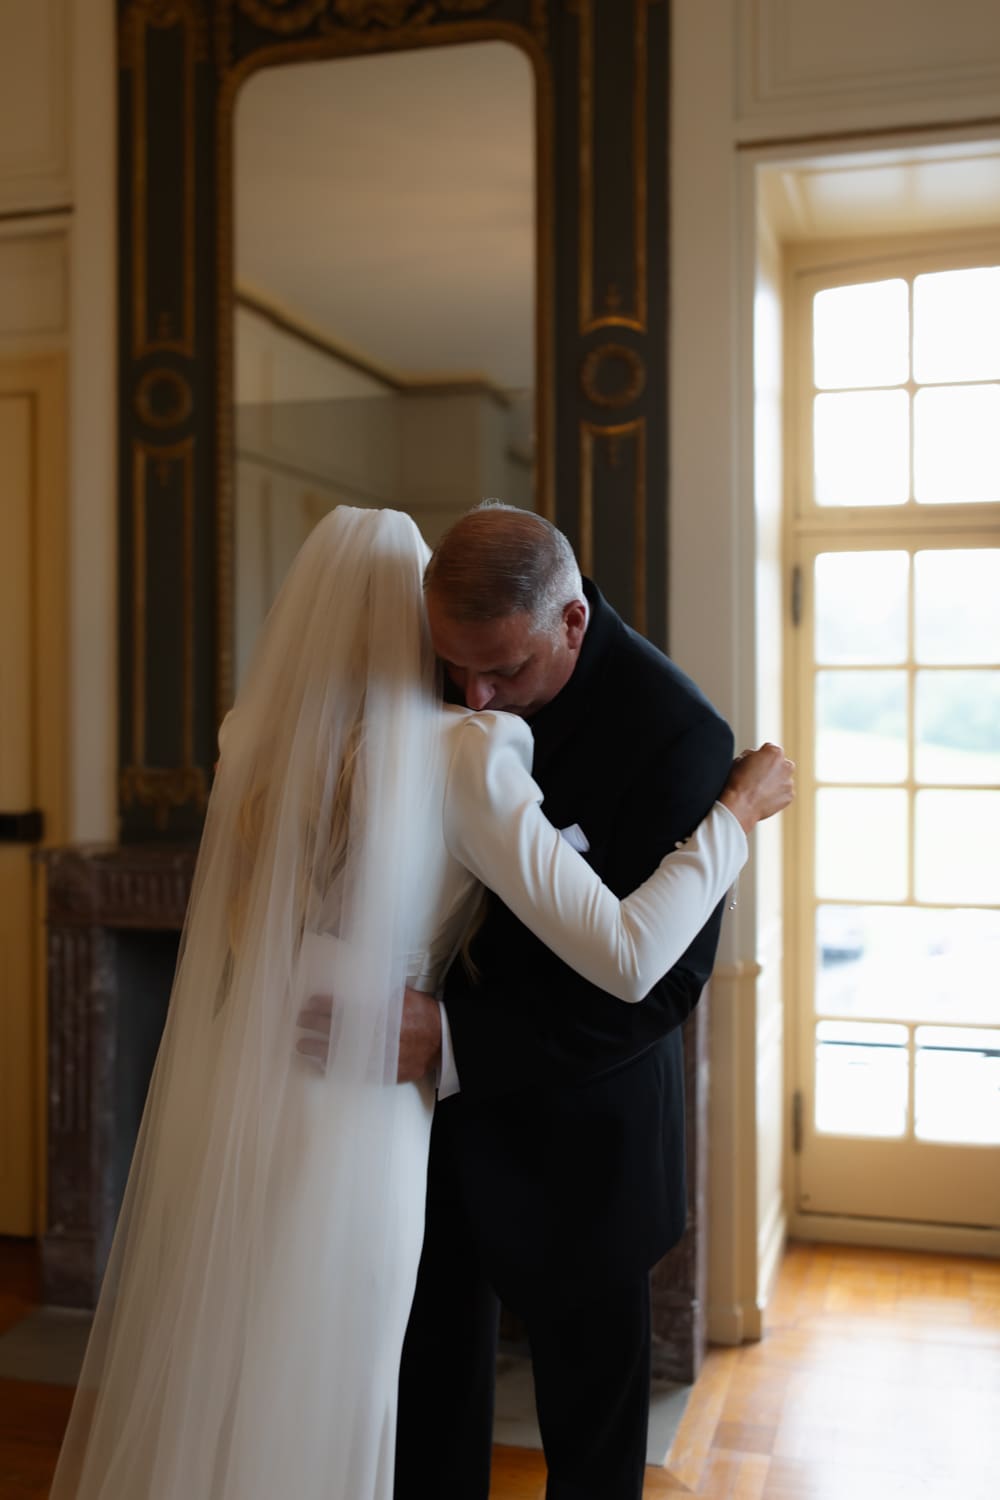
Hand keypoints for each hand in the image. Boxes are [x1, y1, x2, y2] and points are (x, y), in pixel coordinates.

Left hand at [296, 987, 440, 1083]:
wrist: (442, 1040)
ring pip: (341, 1053)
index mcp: (382, 1014)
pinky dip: (335, 1067)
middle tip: (300, 1021)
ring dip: (318, 1049)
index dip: (325, 1006)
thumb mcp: (404, 995)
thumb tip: (358, 985)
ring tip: (301, 1045)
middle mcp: (377, 1036)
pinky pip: (353, 1072)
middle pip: (338, 1030)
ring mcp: (378, 1056)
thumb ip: (382, 993)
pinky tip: (320, 1064)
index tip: (310, 1003)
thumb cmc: (422, 1013)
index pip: (345, 1009)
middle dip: (316, 1025)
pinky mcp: (382, 1072)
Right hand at [719, 743, 794, 832]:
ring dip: (775, 781)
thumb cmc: (738, 782)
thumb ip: (752, 754)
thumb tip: (756, 756)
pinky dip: (777, 794)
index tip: (754, 764)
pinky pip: (784, 792)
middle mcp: (786, 765)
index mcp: (775, 752)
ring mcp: (789, 781)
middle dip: (772, 768)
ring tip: (759, 789)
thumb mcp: (739, 759)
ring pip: (783, 778)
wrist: (741, 805)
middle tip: (758, 777)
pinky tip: (764, 797)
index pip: (770, 749)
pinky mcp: (789, 796)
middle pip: (781, 763)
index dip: (760, 756)